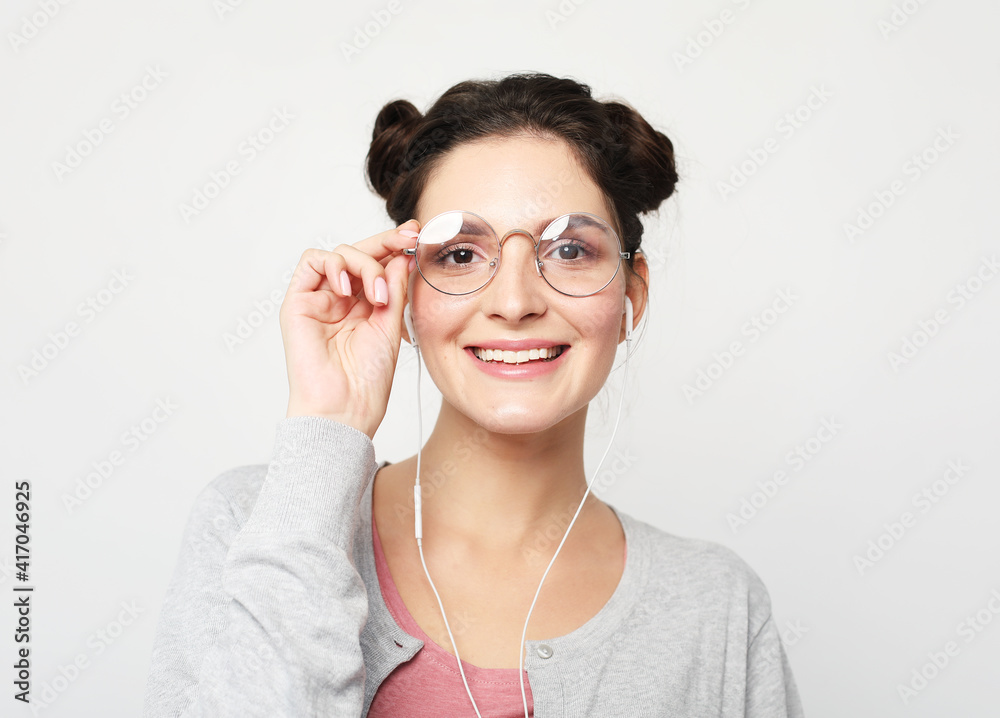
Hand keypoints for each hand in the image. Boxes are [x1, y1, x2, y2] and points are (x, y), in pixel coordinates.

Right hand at [279, 220, 419, 438]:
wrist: (345, 406)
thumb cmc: (367, 378)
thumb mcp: (391, 325)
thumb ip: (394, 288)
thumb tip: (402, 254)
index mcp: (366, 306)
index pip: (379, 265)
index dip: (396, 247)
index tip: (418, 236)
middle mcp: (342, 299)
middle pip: (360, 253)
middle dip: (386, 241)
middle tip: (408, 239)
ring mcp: (320, 299)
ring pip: (340, 254)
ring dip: (364, 265)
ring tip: (377, 296)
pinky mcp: (298, 301)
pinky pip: (312, 261)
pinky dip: (334, 266)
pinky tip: (349, 289)